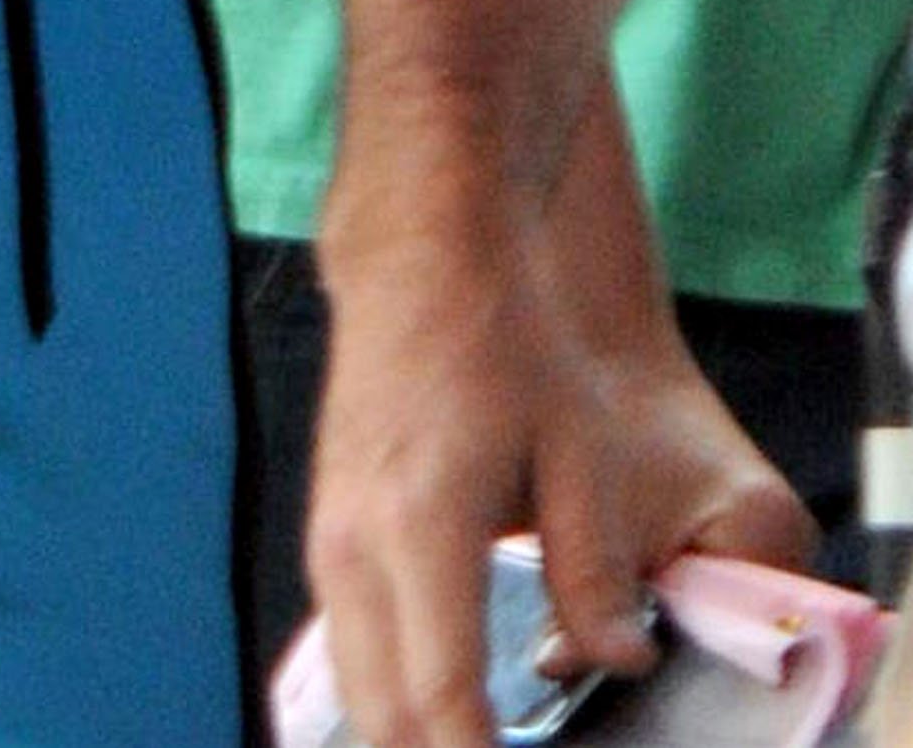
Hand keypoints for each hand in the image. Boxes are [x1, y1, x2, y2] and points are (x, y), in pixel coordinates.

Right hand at [308, 213, 812, 747]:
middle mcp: (357, 542)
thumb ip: (594, 569)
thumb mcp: (576, 447)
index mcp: (424, 525)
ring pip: (357, 692)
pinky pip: (348, 648)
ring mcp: (330, 535)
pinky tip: (442, 723)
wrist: (420, 252)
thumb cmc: (505, 339)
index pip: (444, 701)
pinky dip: (388, 704)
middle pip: (382, 720)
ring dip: (409, 742)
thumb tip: (622, 663)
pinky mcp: (328, 527)